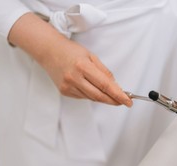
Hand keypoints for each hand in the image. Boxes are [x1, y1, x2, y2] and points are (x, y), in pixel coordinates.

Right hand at [8, 12, 131, 106]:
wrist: (49, 51)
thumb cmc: (71, 51)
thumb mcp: (91, 56)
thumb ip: (104, 72)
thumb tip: (116, 86)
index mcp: (83, 66)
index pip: (105, 85)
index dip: (118, 95)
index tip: (128, 101)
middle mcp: (74, 78)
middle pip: (99, 96)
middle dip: (113, 100)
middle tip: (123, 102)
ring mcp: (68, 86)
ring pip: (91, 98)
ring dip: (103, 98)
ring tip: (110, 94)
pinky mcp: (64, 92)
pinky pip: (83, 97)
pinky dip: (91, 95)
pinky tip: (93, 89)